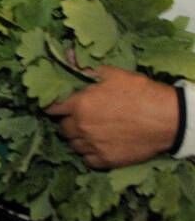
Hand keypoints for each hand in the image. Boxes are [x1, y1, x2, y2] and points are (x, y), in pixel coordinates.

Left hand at [46, 66, 179, 167]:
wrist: (167, 118)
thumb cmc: (140, 92)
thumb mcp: (112, 75)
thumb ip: (87, 71)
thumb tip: (70, 61)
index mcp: (79, 104)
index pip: (52, 108)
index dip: (53, 106)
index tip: (57, 107)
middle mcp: (82, 126)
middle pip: (62, 128)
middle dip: (67, 122)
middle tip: (77, 118)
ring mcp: (93, 145)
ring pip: (73, 144)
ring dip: (77, 138)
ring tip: (87, 132)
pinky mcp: (106, 160)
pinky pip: (87, 160)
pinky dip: (89, 154)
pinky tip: (96, 146)